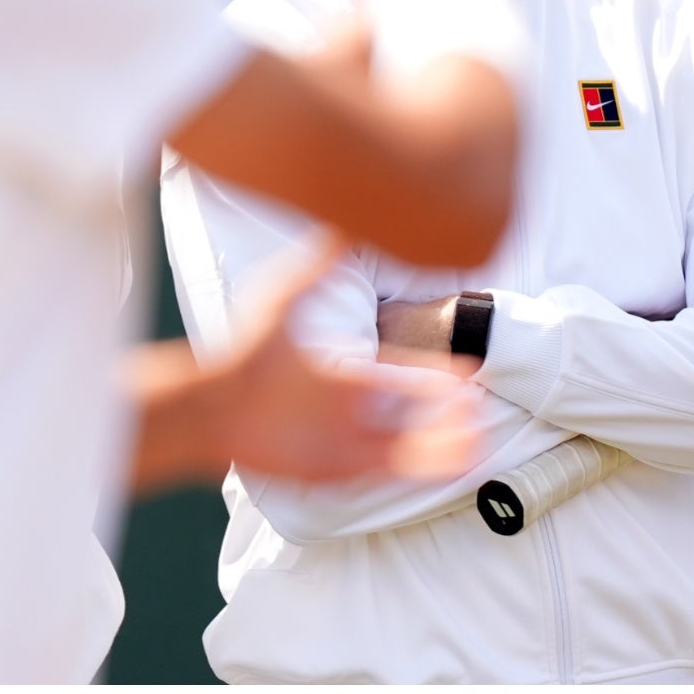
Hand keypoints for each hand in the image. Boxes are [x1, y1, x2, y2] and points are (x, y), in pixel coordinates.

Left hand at [207, 239, 476, 485]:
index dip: (433, 375)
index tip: (466, 368)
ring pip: (410, 446)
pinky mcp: (340, 468)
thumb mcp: (284, 297)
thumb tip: (342, 222)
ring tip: (481, 436)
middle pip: (411, 414)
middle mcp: (347, 409)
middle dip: (447, 412)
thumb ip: (317, 264)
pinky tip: (455, 461)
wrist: (211, 401)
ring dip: (444, 443)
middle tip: (480, 404)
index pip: (399, 375)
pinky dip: (426, 467)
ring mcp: (345, 440)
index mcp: (341, 374)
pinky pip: (392, 471)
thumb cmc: (245, 350)